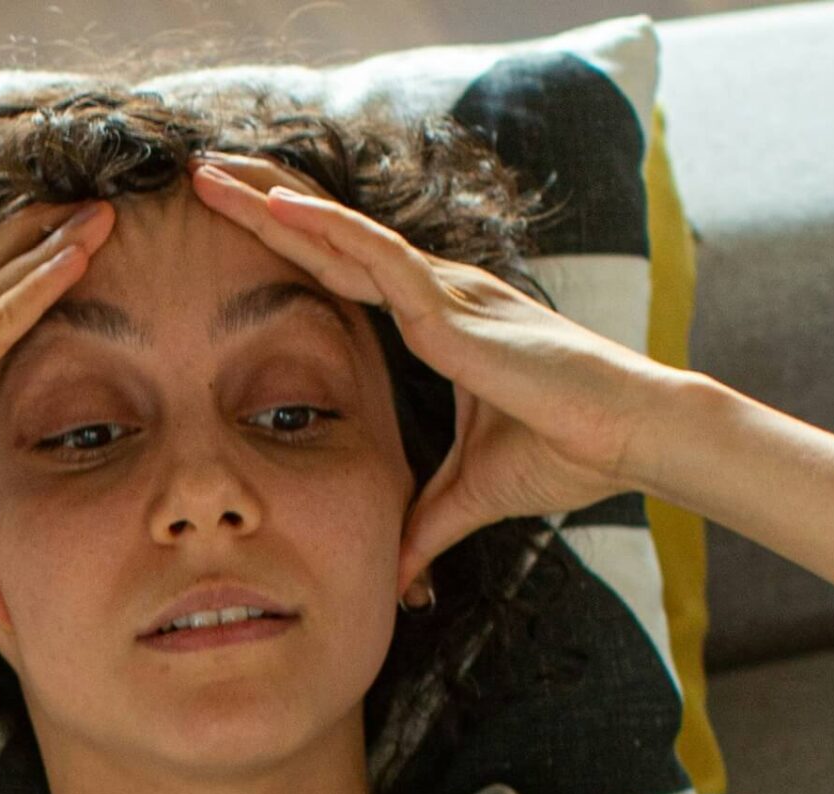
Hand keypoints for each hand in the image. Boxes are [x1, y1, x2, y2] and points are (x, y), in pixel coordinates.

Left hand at [188, 152, 693, 596]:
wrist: (631, 440)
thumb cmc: (571, 453)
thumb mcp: (471, 496)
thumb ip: (425, 529)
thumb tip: (395, 580)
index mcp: (437, 323)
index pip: (345, 274)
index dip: (290, 246)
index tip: (234, 222)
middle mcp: (436, 295)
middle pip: (331, 239)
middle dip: (263, 203)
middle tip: (202, 173)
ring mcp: (444, 294)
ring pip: (341, 234)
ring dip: (273, 202)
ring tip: (212, 171)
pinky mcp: (454, 308)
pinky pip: (380, 257)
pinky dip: (328, 230)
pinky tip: (280, 207)